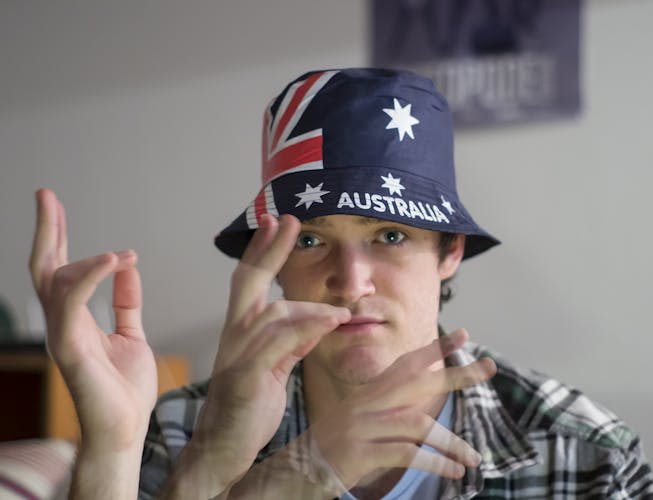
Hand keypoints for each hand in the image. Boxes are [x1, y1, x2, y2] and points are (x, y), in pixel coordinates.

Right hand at [29, 189, 156, 450]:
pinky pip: (73, 305)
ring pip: (54, 282)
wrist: (126, 429)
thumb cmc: (125, 387)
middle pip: (44, 267)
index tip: (53, 204)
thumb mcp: (131, 333)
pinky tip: (113, 260)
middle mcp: (62, 324)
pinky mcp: (71, 350)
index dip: (56, 236)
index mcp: (74, 319)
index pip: (59, 269)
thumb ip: (126, 303)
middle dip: (46, 229)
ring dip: (84, 258)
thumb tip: (128, 266)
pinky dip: (91, 278)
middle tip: (45, 194)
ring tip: (121, 254)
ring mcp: (62, 336)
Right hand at [167, 214, 350, 496]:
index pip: (249, 281)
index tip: (275, 223)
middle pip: (247, 281)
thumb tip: (317, 320)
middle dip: (267, 249)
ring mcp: (237, 356)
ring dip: (310, 306)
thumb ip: (293, 343)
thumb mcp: (275, 370)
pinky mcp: (246, 378)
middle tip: (286, 219)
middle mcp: (234, 337)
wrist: (224, 449)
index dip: (261, 251)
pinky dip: (306, 329)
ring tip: (340, 312)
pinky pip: (278, 344)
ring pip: (273, 313)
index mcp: (240, 333)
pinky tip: (329, 323)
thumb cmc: (249, 409)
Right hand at [227, 329, 495, 497]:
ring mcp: (364, 427)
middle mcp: (367, 404)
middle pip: (420, 382)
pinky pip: (408, 454)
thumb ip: (384, 412)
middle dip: (457, 374)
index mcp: (368, 395)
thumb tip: (419, 414)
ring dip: (452, 442)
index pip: (406, 364)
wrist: (293, 472)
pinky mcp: (363, 453)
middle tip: (489, 366)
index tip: (463, 335)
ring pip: (419, 425)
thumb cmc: (329, 449)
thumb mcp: (356, 423)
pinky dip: (435, 463)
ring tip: (476, 457)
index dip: (435, 349)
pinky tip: (455, 472)